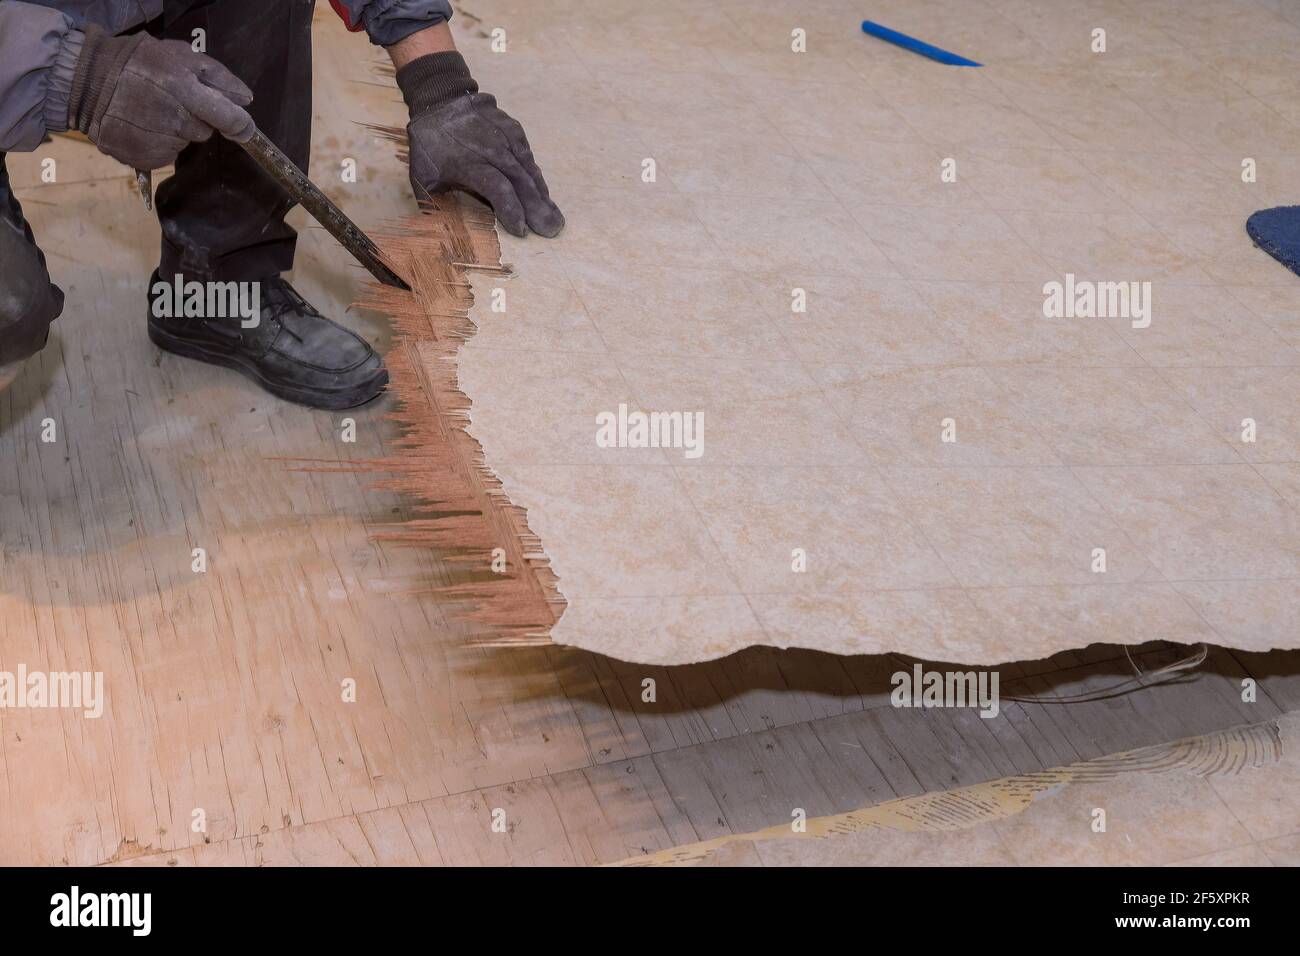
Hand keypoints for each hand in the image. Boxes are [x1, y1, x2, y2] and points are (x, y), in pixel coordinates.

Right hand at [68, 27, 254, 170]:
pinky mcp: (144, 158)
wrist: (87, 81)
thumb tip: (246, 99)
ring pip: (183, 143)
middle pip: (203, 131)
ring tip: (150, 110)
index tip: (241, 126)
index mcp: (184, 90)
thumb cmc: (138, 62)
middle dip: (194, 118)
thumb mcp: (179, 55)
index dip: (239, 124)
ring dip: (173, 131)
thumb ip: (217, 77)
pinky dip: (157, 143)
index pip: (229, 118)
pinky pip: (165, 155)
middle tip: (171, 100)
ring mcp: (158, 142)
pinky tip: (141, 125)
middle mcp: (173, 120)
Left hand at [398, 52, 563, 237]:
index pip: (498, 189)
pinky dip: (536, 178)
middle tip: (552, 230)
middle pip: (520, 182)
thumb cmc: (429, 145)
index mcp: (469, 164)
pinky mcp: (514, 131)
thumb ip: (431, 204)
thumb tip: (436, 233)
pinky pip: (528, 158)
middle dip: (537, 209)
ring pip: (528, 170)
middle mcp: (492, 150)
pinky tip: (543, 195)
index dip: (512, 210)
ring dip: (542, 196)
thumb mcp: (421, 175)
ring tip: (554, 218)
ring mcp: (506, 137)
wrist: (440, 99)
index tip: (521, 230)